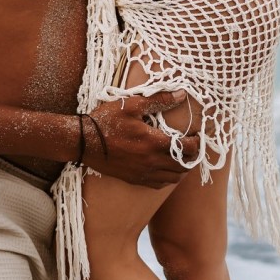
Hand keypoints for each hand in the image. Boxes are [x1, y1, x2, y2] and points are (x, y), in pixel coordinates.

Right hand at [83, 91, 197, 187]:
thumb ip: (159, 100)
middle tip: (192, 147)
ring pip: (173, 178)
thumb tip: (181, 94)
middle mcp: (151, 161)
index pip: (187, 148)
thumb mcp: (132, 104)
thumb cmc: (106, 121)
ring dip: (182, 169)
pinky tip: (166, 168)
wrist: (82, 142)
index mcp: (153, 142)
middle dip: (192, 157)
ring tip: (182, 157)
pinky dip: (168, 178)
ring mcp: (142, 173)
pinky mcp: (134, 179)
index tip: (196, 136)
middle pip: (184, 166)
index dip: (196, 143)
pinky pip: (159, 184)